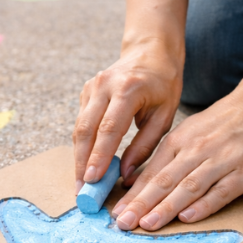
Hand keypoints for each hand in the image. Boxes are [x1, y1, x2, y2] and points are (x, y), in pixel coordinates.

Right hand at [73, 39, 182, 192]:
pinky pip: (81, 122)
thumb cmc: (163, 85)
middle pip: (86, 130)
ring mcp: (92, 87)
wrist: (150, 52)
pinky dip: (82, 145)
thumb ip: (145, 146)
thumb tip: (124, 175)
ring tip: (81, 183)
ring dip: (79, 157)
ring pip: (79, 128)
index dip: (99, 156)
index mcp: (128, 90)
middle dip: (82, 163)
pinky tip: (86, 164)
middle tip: (81, 190)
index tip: (92, 180)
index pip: (109, 128)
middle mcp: (105, 86)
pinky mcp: (86, 91)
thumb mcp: (163, 116)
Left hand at [112, 87, 242, 230]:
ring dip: (167, 207)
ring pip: (189, 187)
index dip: (133, 195)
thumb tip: (134, 184)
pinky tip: (187, 217)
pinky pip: (221, 192)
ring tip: (148, 223)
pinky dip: (204, 205)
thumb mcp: (187, 133)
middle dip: (142, 204)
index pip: (152, 172)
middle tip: (123, 223)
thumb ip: (164, 159)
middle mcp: (197, 150)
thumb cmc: (221, 124)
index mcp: (179, 141)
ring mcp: (221, 161)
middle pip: (165, 180)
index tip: (116, 213)